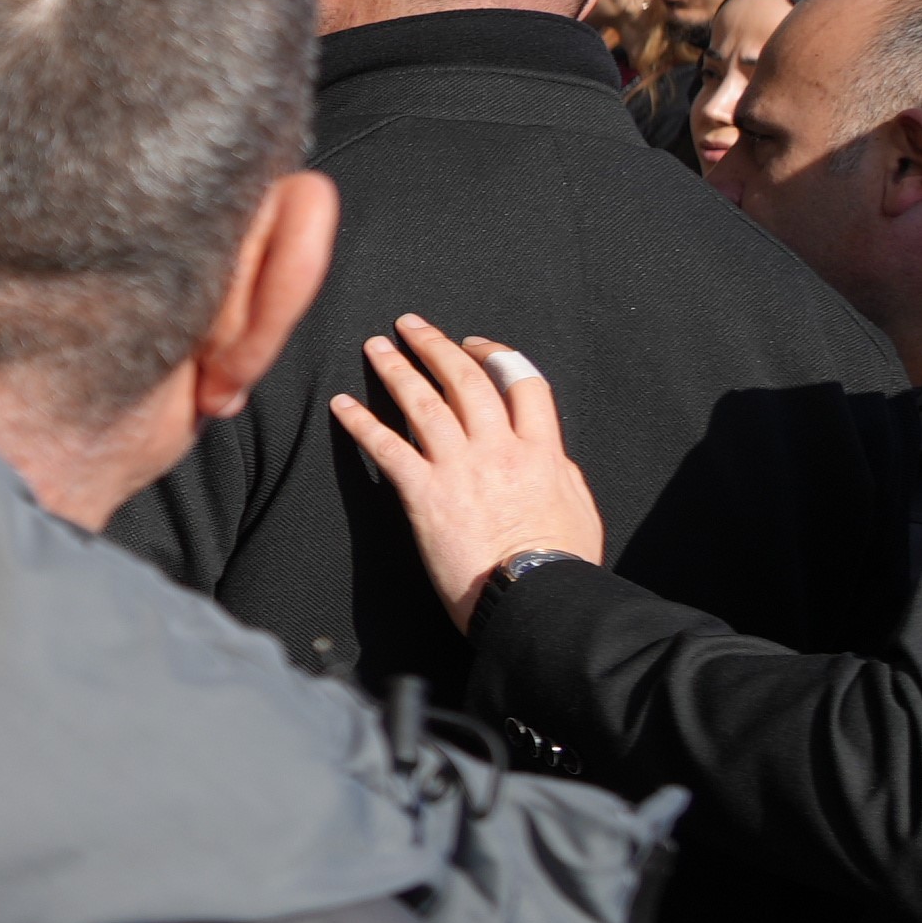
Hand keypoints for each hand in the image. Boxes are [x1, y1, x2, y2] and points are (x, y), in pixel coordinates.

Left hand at [324, 314, 608, 630]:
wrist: (531, 596)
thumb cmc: (560, 564)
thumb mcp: (579, 509)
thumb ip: (561, 473)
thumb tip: (551, 455)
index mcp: (542, 451)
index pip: (521, 382)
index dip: (496, 355)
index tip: (475, 344)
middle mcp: (500, 449)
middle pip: (466, 380)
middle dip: (437, 346)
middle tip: (412, 326)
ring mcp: (460, 468)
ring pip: (424, 402)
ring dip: (396, 369)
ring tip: (375, 346)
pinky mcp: (425, 494)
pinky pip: (386, 448)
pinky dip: (361, 423)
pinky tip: (342, 406)